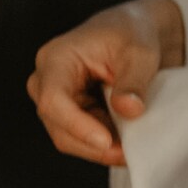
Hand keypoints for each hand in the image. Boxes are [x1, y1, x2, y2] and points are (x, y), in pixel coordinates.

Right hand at [26, 0, 184, 166]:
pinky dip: (103, 149)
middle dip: (93, 146)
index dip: (77, 125)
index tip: (107, 142)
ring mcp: (57, 102)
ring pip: (68, 140)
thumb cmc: (131, 35)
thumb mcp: (140, 54)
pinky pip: (81, 143)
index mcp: (56, 58)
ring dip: (99, 151)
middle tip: (127, 153)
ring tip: (129, 148)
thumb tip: (127, 108)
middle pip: (58, 127)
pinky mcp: (70, 117)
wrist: (134, 37)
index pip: (53, 99)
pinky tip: (124, 144)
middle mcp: (47, 82)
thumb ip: (134, 82)